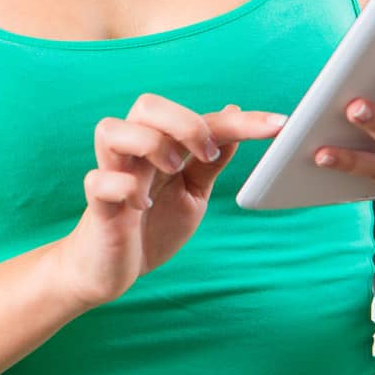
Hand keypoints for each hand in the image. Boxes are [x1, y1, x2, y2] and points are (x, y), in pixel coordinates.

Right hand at [51, 95, 285, 309]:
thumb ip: (209, 160)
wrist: (109, 270)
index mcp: (160, 146)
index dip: (240, 121)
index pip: (200, 119)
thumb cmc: (150, 225)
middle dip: (184, 122)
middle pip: (146, 105)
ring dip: (150, 144)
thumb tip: (234, 114)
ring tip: (171, 171)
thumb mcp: (191, 192)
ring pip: (111, 129)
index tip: (278, 126)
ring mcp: (111, 175)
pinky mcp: (96, 206)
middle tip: (206, 153)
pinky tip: (141, 206)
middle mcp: (133, 152)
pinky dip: (124, 188)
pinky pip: (98, 181)